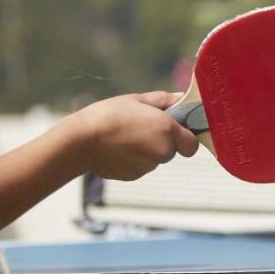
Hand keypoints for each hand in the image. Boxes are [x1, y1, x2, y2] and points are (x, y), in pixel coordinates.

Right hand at [68, 92, 199, 180]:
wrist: (82, 141)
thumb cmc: (108, 116)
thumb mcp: (137, 100)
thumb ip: (163, 100)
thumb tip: (180, 97)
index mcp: (168, 130)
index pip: (192, 144)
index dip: (185, 137)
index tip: (174, 130)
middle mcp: (162, 150)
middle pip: (172, 150)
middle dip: (163, 142)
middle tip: (142, 129)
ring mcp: (148, 166)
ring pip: (155, 159)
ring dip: (147, 151)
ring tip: (126, 137)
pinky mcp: (134, 176)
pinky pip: (140, 167)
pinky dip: (134, 160)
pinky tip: (118, 149)